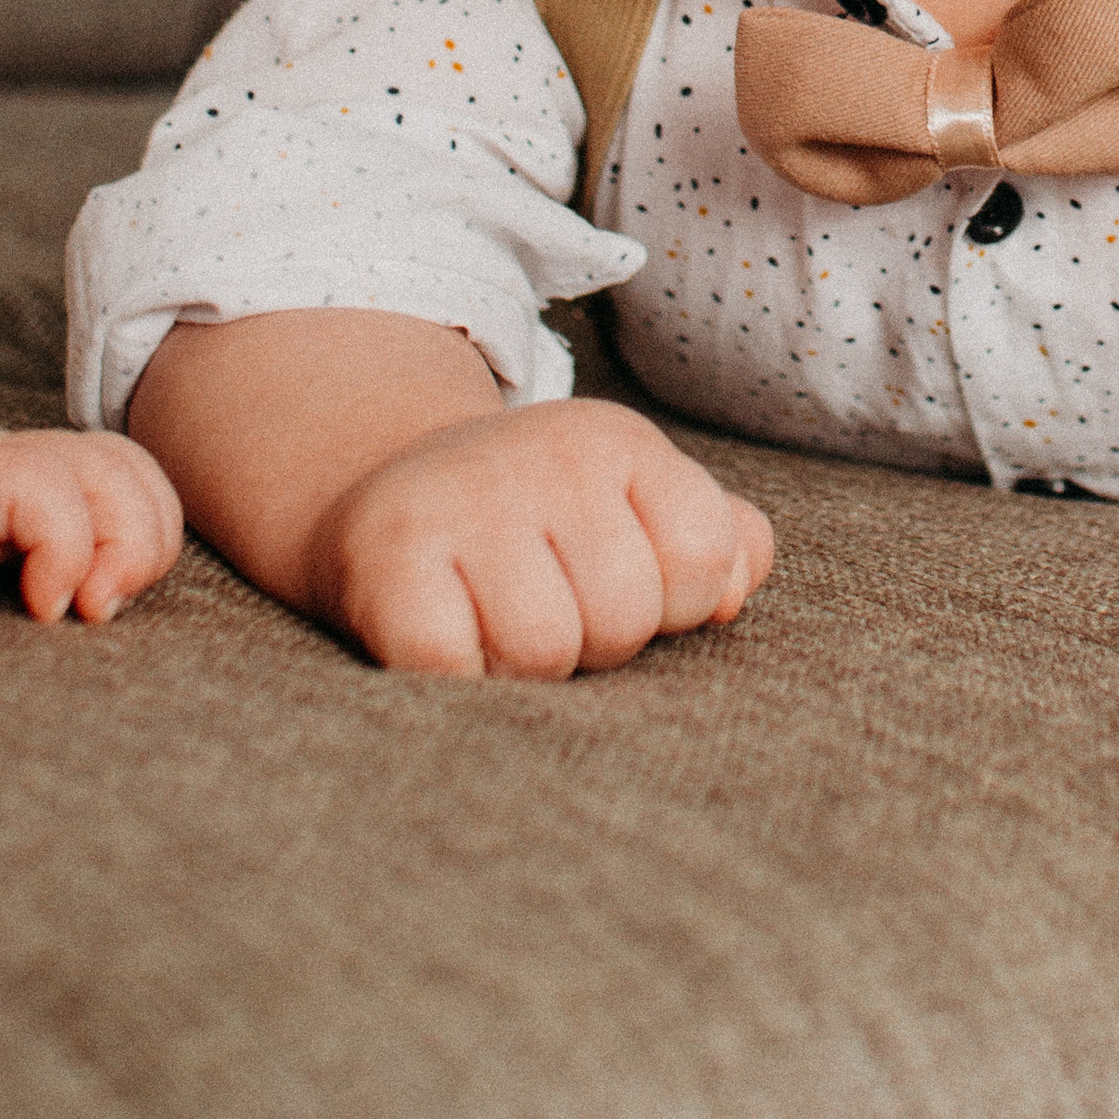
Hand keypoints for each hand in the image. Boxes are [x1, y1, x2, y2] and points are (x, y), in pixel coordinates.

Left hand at [0, 425, 183, 621]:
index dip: (67, 544)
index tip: (46, 612)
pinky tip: (111, 589)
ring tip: (107, 605)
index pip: (42, 478)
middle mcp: (7, 461)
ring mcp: (39, 471)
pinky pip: (132, 492)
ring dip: (147, 540)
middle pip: (112, 465)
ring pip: (134, 474)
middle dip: (131, 543)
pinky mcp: (57, 495)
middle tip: (95, 616)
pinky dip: (146, 538)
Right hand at [304, 396, 774, 677]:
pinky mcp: (386, 558)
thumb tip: (732, 597)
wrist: (387, 499)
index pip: (703, 557)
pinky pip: (455, 670)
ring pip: (544, 653)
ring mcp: (462, 499)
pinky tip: (442, 634)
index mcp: (619, 440)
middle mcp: (545, 451)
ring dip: (522, 669)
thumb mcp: (636, 510)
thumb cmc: (540, 528)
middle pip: (624, 617)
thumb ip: (718, 545)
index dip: (671, 602)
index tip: (614, 580)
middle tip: (542, 603)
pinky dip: (453, 678)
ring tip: (492, 621)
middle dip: (593, 642)